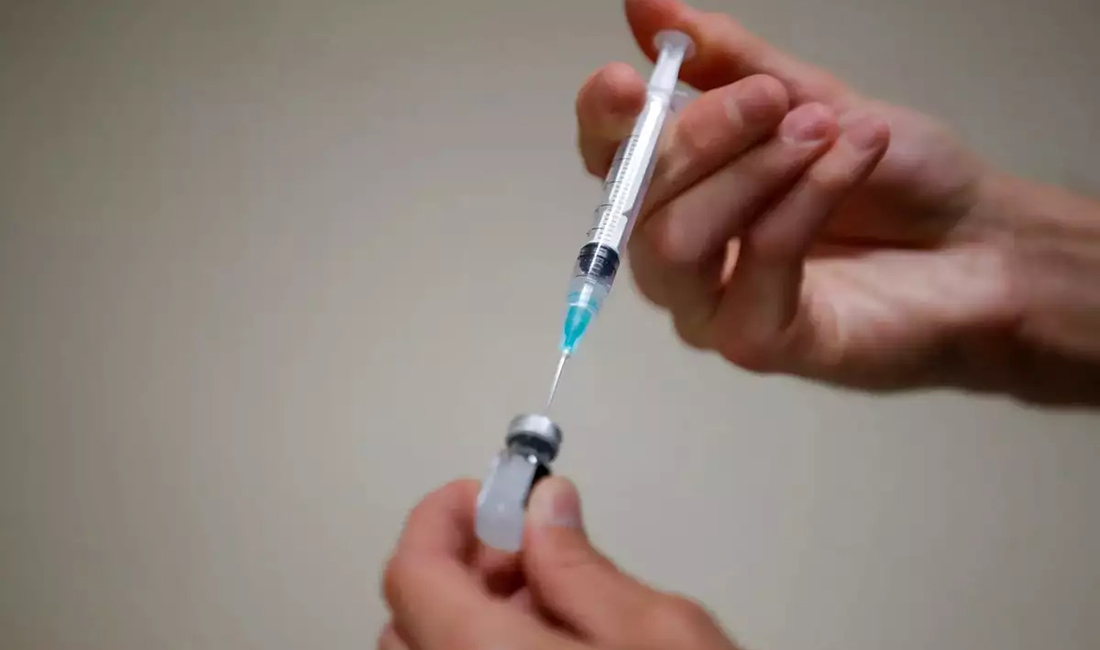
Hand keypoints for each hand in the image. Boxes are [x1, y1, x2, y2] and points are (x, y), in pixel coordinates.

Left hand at [381, 478, 740, 649]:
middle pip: (408, 622)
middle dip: (462, 568)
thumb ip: (583, 567)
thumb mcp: (660, 636)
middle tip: (526, 547)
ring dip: (471, 617)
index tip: (482, 494)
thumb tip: (546, 510)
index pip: (411, 574)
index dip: (439, 518)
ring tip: (551, 604)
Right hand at [577, 0, 1099, 399]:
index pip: (608, 159)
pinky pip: (756, 265)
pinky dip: (806, 199)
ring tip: (822, 129)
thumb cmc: (895, 177)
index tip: (628, 77)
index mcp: (681, 189)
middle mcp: (679, 251)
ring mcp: (711, 305)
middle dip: (700, 136)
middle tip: (773, 99)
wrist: (982, 242)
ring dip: (750, 172)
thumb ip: (727, 61)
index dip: (605, 120)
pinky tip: (856, 157)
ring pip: (675, 243)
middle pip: (635, 203)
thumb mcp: (810, 97)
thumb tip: (643, 4)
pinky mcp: (756, 343)